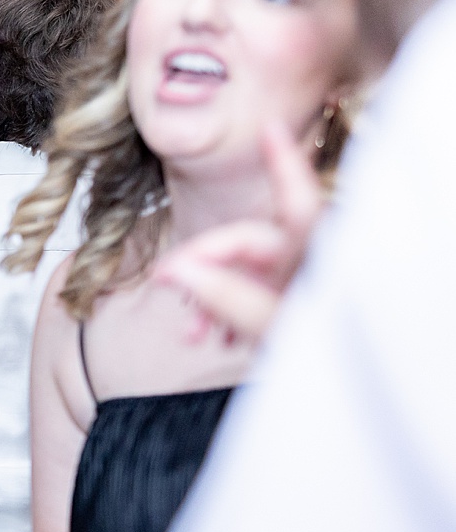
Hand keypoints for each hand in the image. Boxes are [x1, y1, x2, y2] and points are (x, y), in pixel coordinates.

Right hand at [153, 121, 322, 346]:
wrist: (365, 404)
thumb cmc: (331, 362)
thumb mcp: (278, 331)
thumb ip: (231, 300)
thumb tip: (181, 273)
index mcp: (316, 257)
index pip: (296, 198)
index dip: (281, 161)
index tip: (269, 127)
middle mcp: (311, 261)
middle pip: (249, 242)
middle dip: (204, 268)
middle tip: (167, 291)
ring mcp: (303, 283)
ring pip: (246, 273)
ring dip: (211, 298)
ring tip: (195, 336)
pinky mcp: (294, 305)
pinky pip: (254, 296)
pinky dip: (229, 313)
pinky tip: (215, 337)